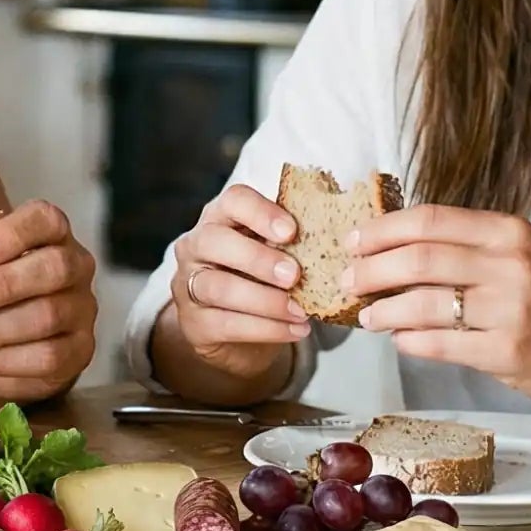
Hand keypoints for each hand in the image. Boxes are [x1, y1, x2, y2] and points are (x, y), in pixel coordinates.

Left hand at [0, 200, 97, 413]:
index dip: (12, 234)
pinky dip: (5, 360)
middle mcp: (76, 266)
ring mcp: (82, 310)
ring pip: (48, 316)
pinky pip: (48, 357)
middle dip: (3, 285)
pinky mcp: (79, 351)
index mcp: (51, 233)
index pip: (45, 219)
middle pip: (53, 268)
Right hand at [164, 183, 309, 385]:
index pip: (233, 200)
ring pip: (218, 287)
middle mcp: (196, 245)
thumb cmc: (261, 279)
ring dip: (265, 300)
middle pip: (215, 241)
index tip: (291, 231)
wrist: (235, 329)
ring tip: (302, 310)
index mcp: (222, 217)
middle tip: (295, 276)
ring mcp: (188, 285)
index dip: (261, 212)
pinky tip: (295, 330)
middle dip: (257, 258)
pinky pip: (226, 324)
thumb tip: (342, 239)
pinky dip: (266, 329)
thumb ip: (294, 243)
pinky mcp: (194, 323)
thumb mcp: (275, 253)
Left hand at [342, 204, 530, 408]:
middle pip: (419, 257)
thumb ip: (466, 250)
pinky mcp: (509, 351)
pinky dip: (410, 341)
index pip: (429, 220)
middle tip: (348, 280)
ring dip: (383, 310)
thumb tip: (391, 250)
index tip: (352, 241)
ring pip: (423, 302)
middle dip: (371, 269)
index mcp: (508, 232)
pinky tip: (400, 340)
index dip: (382, 230)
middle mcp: (510, 264)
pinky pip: (440, 343)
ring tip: (367, 316)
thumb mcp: (520, 257)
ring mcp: (511, 309)